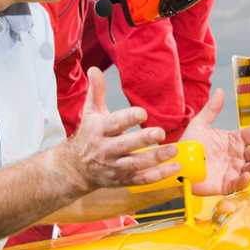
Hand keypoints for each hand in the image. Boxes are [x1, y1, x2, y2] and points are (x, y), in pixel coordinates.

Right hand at [59, 67, 179, 191]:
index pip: (114, 123)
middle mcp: (106, 149)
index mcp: (99, 130)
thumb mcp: (90, 113)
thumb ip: (96, 92)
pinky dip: (159, 175)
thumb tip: (95, 69)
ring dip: (155, 158)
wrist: (74, 168)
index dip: (128, 118)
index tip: (143, 113)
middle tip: (160, 133)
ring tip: (174, 150)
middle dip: (143, 140)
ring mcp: (114, 166)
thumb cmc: (88, 136)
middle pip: (125, 145)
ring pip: (135, 164)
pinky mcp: (122, 180)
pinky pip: (142, 179)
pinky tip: (175, 168)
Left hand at [180, 89, 249, 194]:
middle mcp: (237, 156)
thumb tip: (220, 90)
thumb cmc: (188, 146)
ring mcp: (233, 171)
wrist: (175, 164)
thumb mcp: (199, 124)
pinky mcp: (226, 185)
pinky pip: (238, 184)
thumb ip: (212, 109)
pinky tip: (246, 175)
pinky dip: (243, 181)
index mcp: (234, 140)